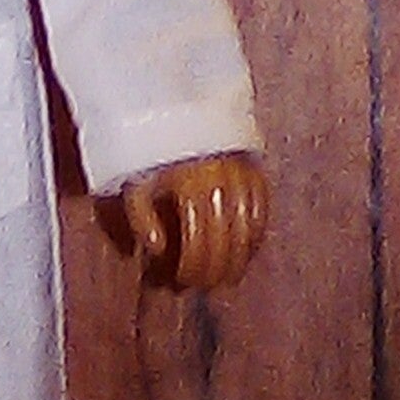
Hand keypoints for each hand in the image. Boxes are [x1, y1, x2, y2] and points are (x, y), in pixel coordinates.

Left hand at [121, 152, 268, 290]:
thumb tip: (154, 248)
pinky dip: (257, 235)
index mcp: (189, 185)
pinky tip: (247, 250)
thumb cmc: (153, 151)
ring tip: (227, 277)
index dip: (191, 267)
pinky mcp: (255, 168)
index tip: (181, 281)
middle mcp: (220, 181)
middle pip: (226, 239)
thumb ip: (140, 216)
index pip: (197, 240)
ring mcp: (242, 174)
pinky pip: (263, 209)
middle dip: (215, 269)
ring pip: (250, 229)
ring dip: (239, 259)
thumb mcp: (135, 180)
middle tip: (205, 286)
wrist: (173, 114)